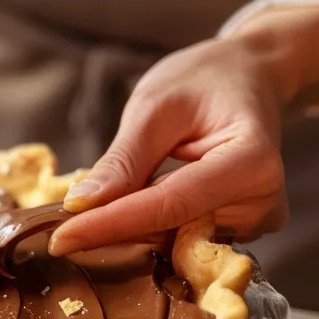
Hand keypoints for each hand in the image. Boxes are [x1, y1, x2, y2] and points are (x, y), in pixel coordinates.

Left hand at [48, 5, 318, 255]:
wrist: (247, 78)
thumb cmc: (204, 80)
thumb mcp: (154, 107)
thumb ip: (123, 160)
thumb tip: (81, 206)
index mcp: (252, 163)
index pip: (168, 207)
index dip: (111, 226)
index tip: (60, 240)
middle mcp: (262, 203)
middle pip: (170, 229)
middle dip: (112, 228)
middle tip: (55, 229)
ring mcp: (254, 222)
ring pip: (171, 239)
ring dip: (128, 228)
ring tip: (92, 210)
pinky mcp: (239, 231)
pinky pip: (180, 237)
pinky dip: (146, 225)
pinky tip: (122, 210)